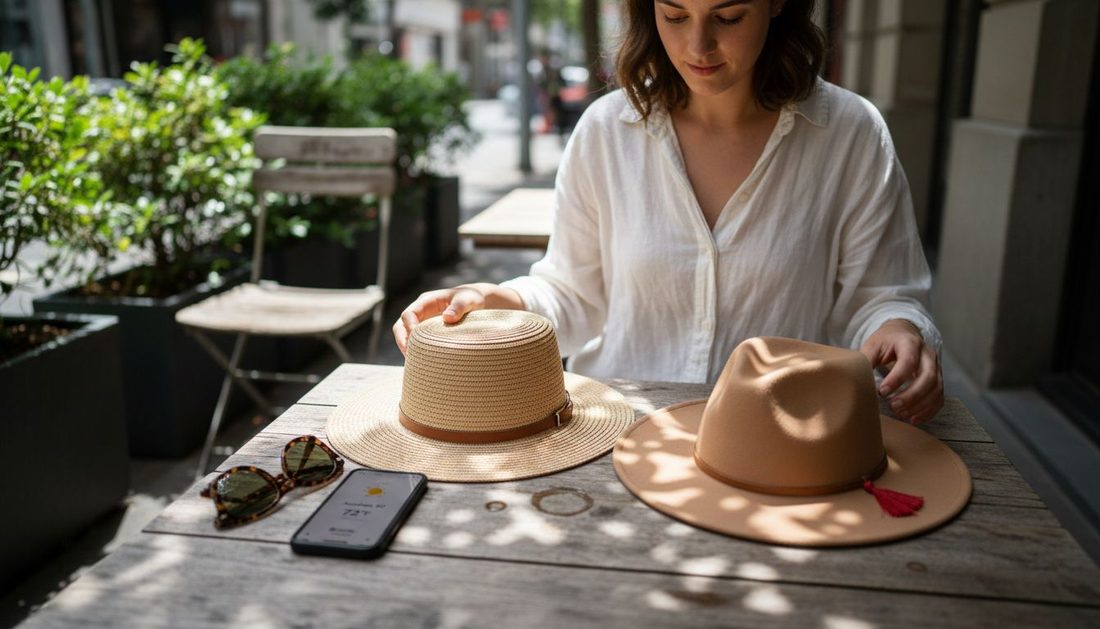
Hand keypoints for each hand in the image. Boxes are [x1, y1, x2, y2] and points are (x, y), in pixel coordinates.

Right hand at [392, 283, 523, 354]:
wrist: (478, 301)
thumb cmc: (472, 298)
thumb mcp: (468, 300)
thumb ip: (459, 307)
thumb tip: (448, 318)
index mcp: (427, 301)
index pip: (409, 314)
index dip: (408, 327)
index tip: (415, 339)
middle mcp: (421, 311)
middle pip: (401, 325)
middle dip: (402, 340)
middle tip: (408, 355)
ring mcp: (423, 322)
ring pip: (406, 335)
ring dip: (407, 348)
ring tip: (414, 363)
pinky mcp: (428, 332)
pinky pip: (417, 341)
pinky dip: (417, 351)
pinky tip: (423, 362)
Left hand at [859, 319, 942, 424]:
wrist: (903, 334)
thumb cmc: (885, 341)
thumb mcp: (873, 345)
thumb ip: (865, 360)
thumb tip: (855, 379)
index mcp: (910, 343)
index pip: (908, 362)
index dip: (896, 379)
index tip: (881, 392)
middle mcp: (928, 354)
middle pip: (928, 377)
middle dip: (911, 395)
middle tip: (893, 407)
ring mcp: (937, 367)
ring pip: (936, 389)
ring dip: (920, 406)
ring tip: (901, 414)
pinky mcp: (938, 379)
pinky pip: (939, 398)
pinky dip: (928, 411)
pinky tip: (913, 419)